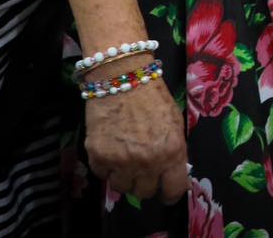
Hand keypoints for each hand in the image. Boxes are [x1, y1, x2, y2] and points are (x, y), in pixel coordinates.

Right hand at [86, 75, 187, 203]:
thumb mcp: (174, 124)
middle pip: (144, 192)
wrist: (122, 78)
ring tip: (125, 159)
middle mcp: (147, 162)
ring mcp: (120, 161)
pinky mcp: (98, 157)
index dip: (170, 193)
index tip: (166, 191)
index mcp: (172, 152)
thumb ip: (173, 151)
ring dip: (124, 177)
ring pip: (121, 187)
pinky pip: (102, 175)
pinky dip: (106, 167)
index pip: (173, 189)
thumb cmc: (153, 98)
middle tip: (143, 170)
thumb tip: (171, 172)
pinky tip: (111, 150)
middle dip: (145, 183)